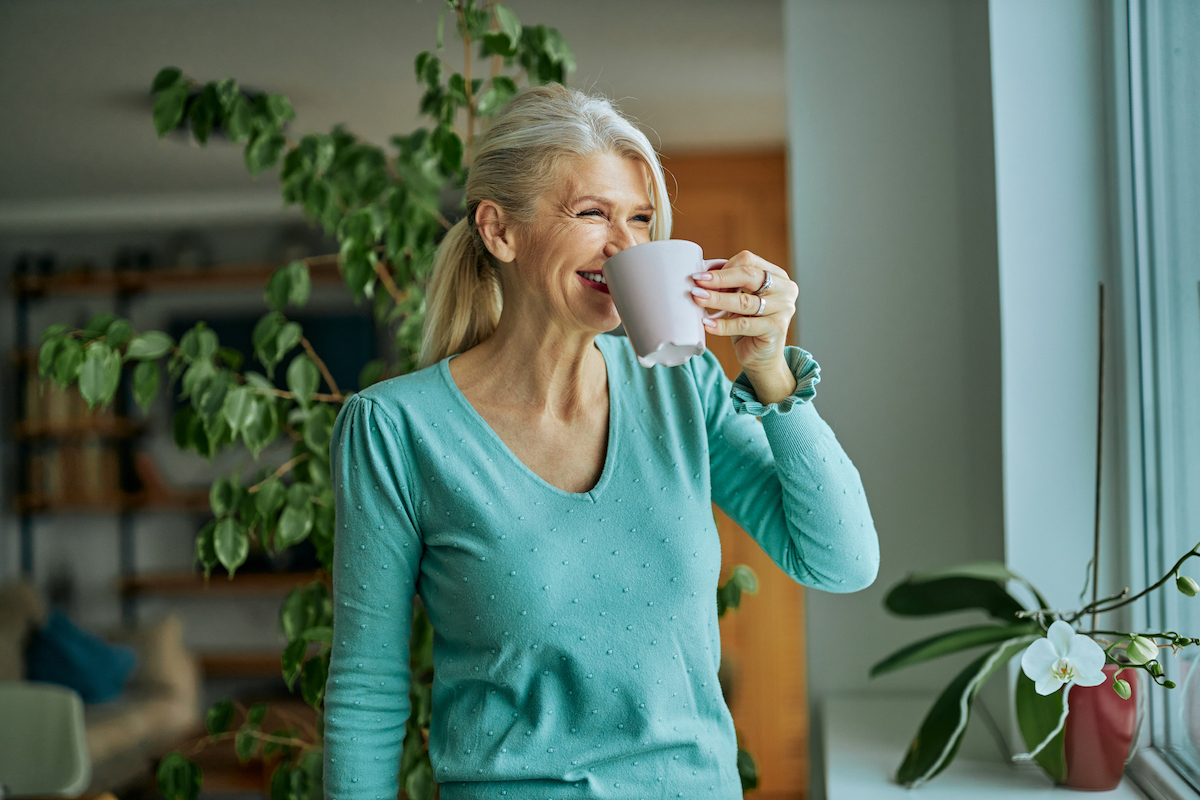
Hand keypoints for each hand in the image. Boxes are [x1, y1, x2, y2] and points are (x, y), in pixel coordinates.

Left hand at [691, 250, 797, 375]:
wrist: (762, 357)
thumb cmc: (747, 324)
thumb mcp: (740, 299)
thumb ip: (729, 284)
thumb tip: (703, 273)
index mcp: (777, 276)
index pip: (749, 261)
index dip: (724, 267)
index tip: (701, 275)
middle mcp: (784, 289)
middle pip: (749, 276)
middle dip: (720, 278)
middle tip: (697, 282)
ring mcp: (783, 308)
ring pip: (744, 301)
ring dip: (718, 299)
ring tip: (698, 299)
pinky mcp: (776, 328)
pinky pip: (744, 325)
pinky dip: (723, 325)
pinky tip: (707, 324)